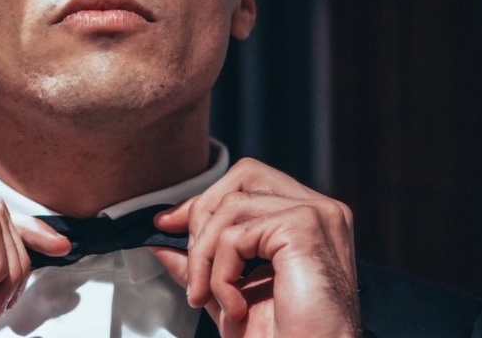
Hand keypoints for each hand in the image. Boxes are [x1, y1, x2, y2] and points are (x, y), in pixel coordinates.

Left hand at [151, 158, 359, 337]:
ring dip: (205, 256)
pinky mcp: (303, 227)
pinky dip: (221, 273)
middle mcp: (319, 208)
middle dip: (202, 216)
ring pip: (231, 206)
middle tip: (192, 268)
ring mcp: (316, 214)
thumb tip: (161, 237)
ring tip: (208, 297)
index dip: (204, 200)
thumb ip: (202, 260)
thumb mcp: (229, 292)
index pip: (249, 182)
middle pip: (242, 176)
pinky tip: (233, 306)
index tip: (166, 224)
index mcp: (309, 218)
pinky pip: (236, 235)